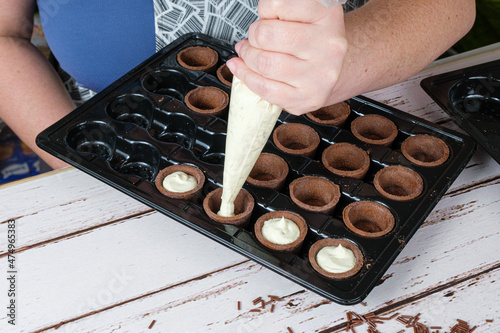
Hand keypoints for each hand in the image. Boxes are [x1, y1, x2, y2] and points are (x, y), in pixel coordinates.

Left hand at [226, 0, 346, 114]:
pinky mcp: (308, 98)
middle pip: (267, 35)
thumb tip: (251, 30)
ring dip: (248, 57)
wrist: (332, 68)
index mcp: (327, 16)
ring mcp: (318, 75)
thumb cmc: (313, 39)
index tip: (267, 16)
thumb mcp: (306, 15)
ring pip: (264, 64)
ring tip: (248, 53)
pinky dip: (247, 77)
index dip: (265, 9)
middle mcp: (327, 45)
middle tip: (254, 38)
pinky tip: (242, 69)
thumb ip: (281, 13)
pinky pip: (266, 89)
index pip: (278, 5)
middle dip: (252, 36)